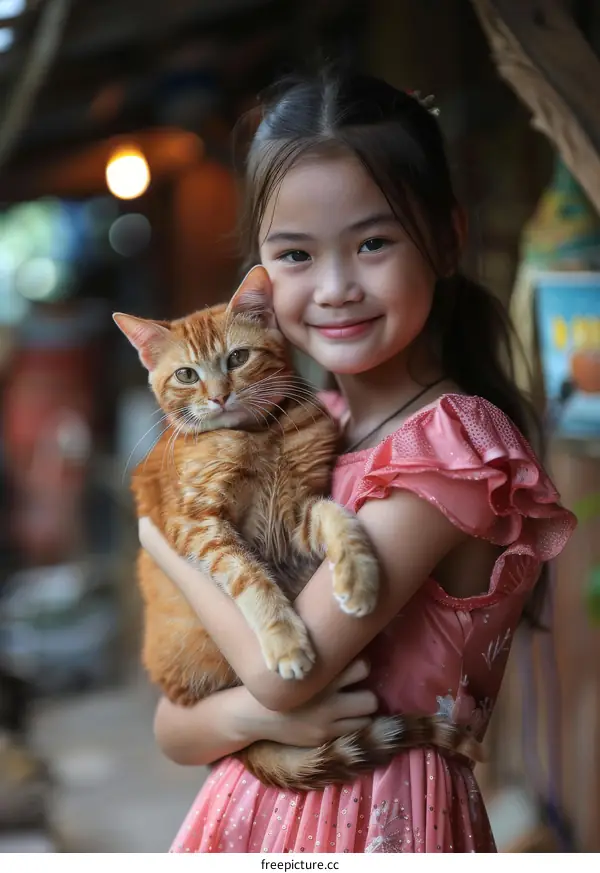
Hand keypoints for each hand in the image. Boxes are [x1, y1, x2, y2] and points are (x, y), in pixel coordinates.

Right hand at [254, 658, 377, 746]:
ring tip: (352, 705)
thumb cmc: (280, 684)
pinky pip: (353, 733)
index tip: (356, 666)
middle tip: (356, 690)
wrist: (255, 715)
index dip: (362, 666)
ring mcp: (327, 725)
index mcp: (322, 679)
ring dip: (362, 712)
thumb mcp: (299, 667)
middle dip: (366, 693)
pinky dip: (351, 725)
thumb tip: (347, 641)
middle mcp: (328, 704)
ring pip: (365, 720)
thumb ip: (323, 659)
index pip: (362, 668)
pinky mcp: (324, 739)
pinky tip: (342, 718)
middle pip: (370, 699)